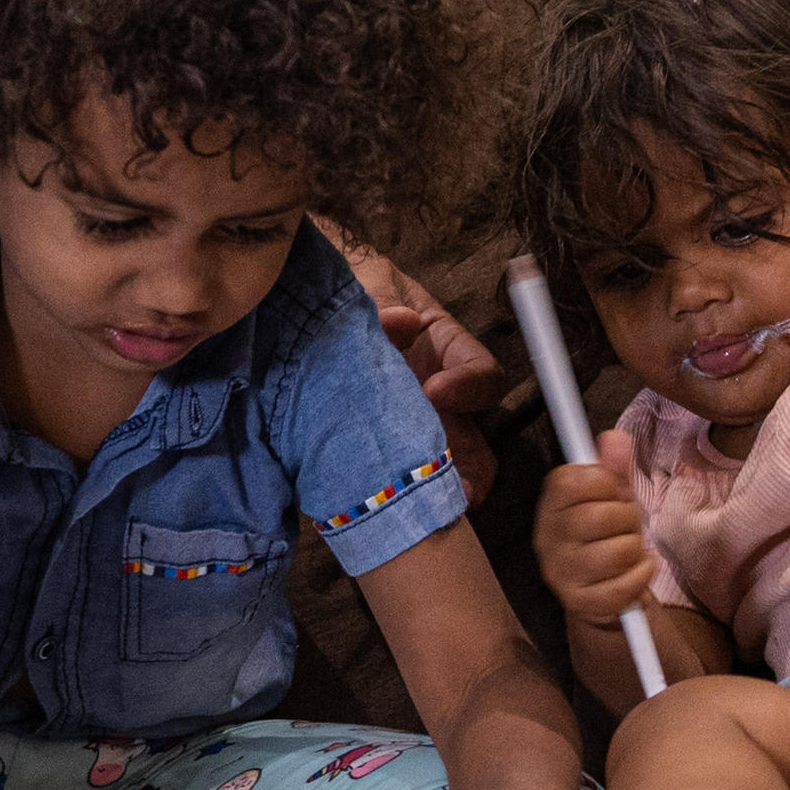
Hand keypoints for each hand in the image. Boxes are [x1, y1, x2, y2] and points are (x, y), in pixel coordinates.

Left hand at [328, 226, 508, 503]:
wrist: (305, 305)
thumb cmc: (354, 288)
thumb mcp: (369, 283)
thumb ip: (382, 300)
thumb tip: (402, 323)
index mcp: (446, 352)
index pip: (484, 377)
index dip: (469, 388)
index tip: (433, 391)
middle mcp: (436, 401)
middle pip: (474, 452)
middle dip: (465, 477)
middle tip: (441, 489)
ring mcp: (406, 432)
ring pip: (435, 478)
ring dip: (424, 495)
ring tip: (401, 506)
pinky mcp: (371, 455)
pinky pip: (383, 484)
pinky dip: (376, 497)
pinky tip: (354, 501)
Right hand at [533, 458, 661, 629]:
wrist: (601, 593)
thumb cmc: (605, 537)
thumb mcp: (611, 498)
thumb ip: (614, 468)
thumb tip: (615, 439)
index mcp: (551, 506)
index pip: (573, 481)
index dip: (605, 482)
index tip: (612, 491)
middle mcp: (547, 539)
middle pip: (599, 516)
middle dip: (627, 517)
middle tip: (626, 524)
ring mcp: (561, 573)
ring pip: (617, 552)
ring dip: (635, 548)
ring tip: (630, 548)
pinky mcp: (579, 602)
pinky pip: (624, 585)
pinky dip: (643, 574)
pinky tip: (639, 569)